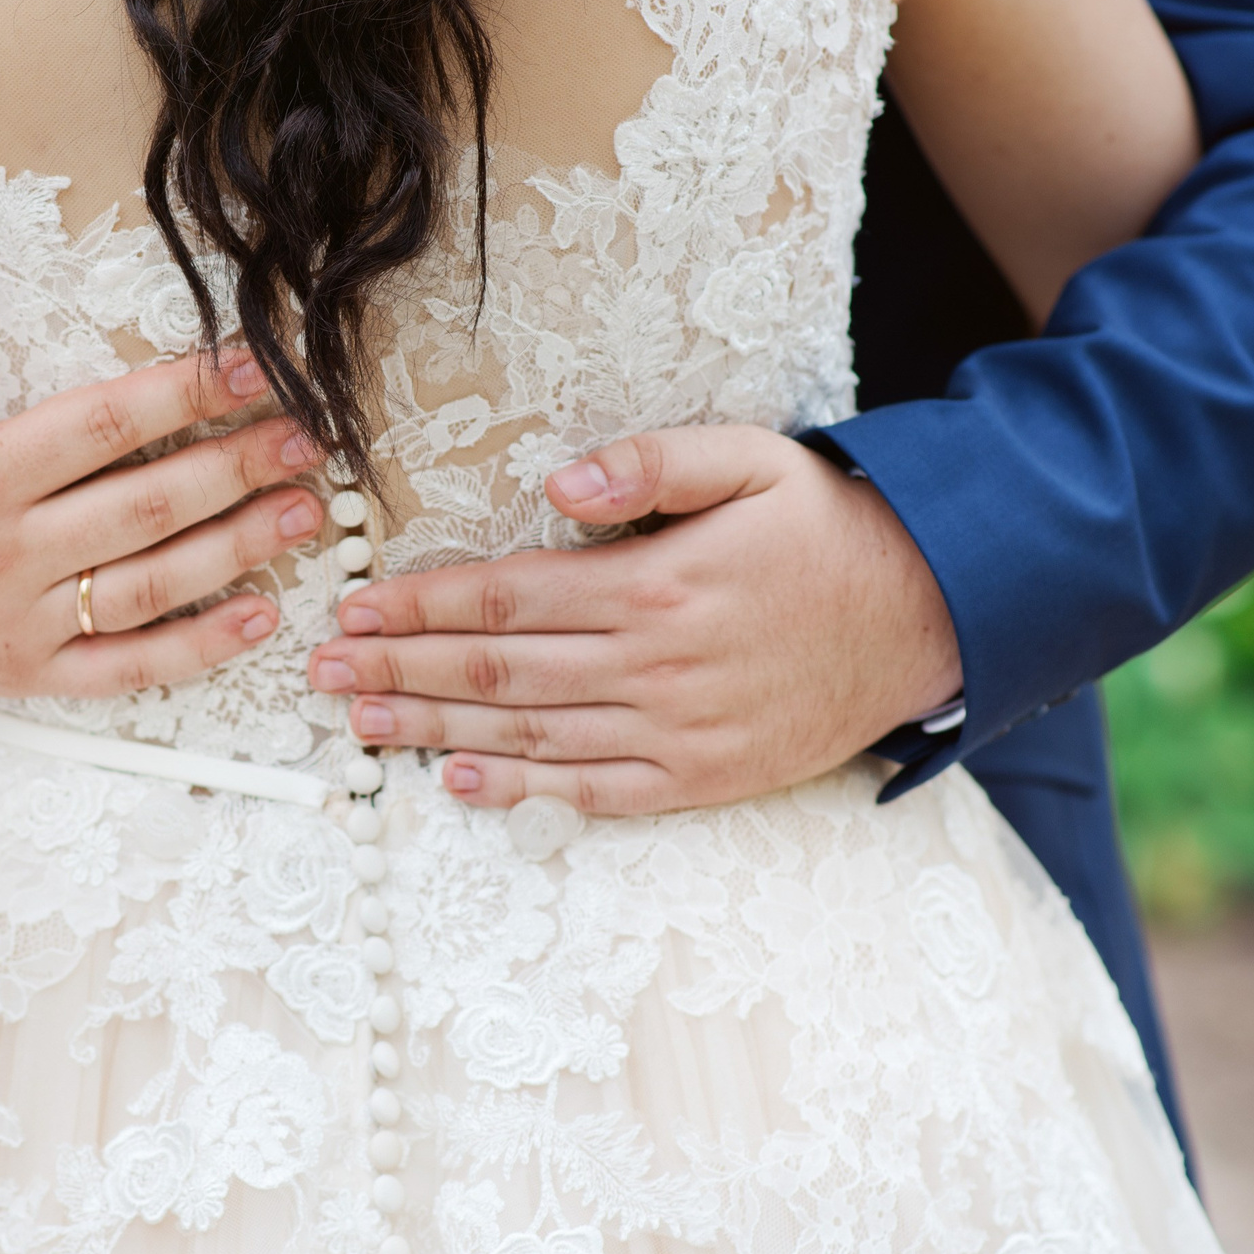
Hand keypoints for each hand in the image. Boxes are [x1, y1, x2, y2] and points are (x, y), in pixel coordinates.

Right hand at [0, 238, 324, 694]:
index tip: (255, 368)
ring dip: (236, 549)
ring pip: (150, 586)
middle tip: (309, 439)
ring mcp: (20, 621)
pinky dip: (195, 649)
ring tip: (305, 511)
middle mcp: (5, 551)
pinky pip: (124, 667)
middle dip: (236, 467)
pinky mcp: (26, 675)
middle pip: (147, 505)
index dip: (186, 393)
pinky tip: (258, 615)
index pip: (103, 424)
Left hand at [305, 425, 961, 813]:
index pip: (503, 597)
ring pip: (526, 736)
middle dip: (397, 670)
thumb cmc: (828, 527)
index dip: (417, 606)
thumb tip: (556, 485)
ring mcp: (676, 732)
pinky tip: (456, 780)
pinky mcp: (701, 778)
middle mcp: (654, 667)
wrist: (933, 616)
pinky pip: (591, 793)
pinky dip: (518, 790)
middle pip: (495, 672)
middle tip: (320, 672)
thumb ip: (650, 462)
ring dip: (432, 731)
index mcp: (654, 584)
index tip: (352, 608)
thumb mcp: (752, 459)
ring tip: (358, 723)